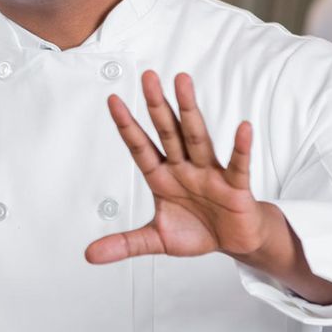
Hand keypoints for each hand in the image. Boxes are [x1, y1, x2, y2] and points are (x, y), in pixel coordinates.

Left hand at [86, 71, 273, 263]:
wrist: (233, 242)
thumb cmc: (196, 231)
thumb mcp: (156, 240)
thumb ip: (124, 244)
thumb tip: (88, 255)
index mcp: (162, 177)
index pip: (141, 147)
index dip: (127, 126)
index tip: (112, 100)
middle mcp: (184, 167)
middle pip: (167, 132)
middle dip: (157, 105)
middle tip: (147, 76)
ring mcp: (209, 173)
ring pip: (197, 137)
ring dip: (189, 110)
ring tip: (183, 82)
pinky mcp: (235, 186)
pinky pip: (237, 164)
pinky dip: (240, 148)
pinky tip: (243, 127)